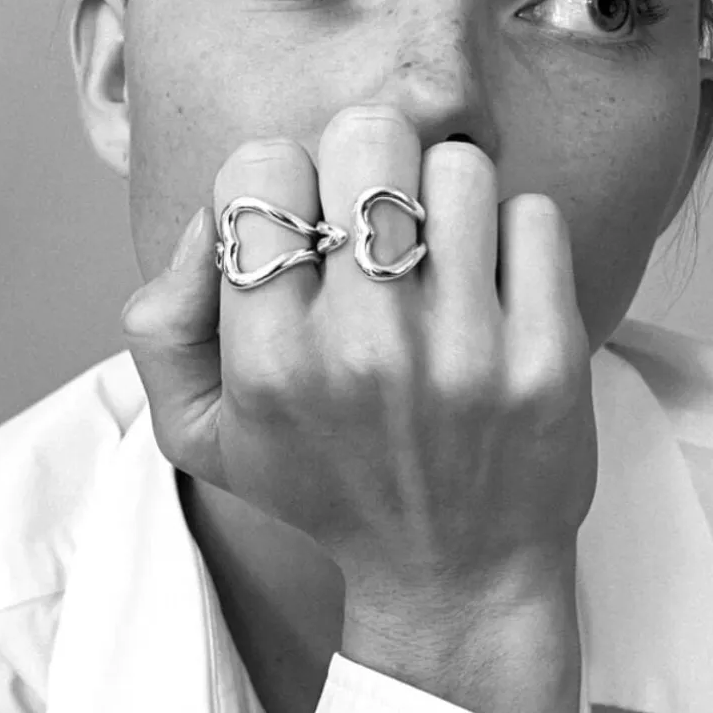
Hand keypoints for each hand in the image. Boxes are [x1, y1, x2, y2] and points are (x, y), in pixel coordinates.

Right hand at [120, 104, 598, 621]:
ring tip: (439, 255)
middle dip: (367, 160)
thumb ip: (163, 321)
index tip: (302, 227)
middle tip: (376, 218)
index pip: (261, 167)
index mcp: (270, 360)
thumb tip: (213, 220)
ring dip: (446, 197)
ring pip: (459, 166)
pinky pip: (535, 215)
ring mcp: (466, 353)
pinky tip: (495, 288)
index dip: (280, 178)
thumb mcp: (201, 433)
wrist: (455, 577)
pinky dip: (515, 235)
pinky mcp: (549, 357)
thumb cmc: (326, 486)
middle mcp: (365, 351)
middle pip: (366, 135)